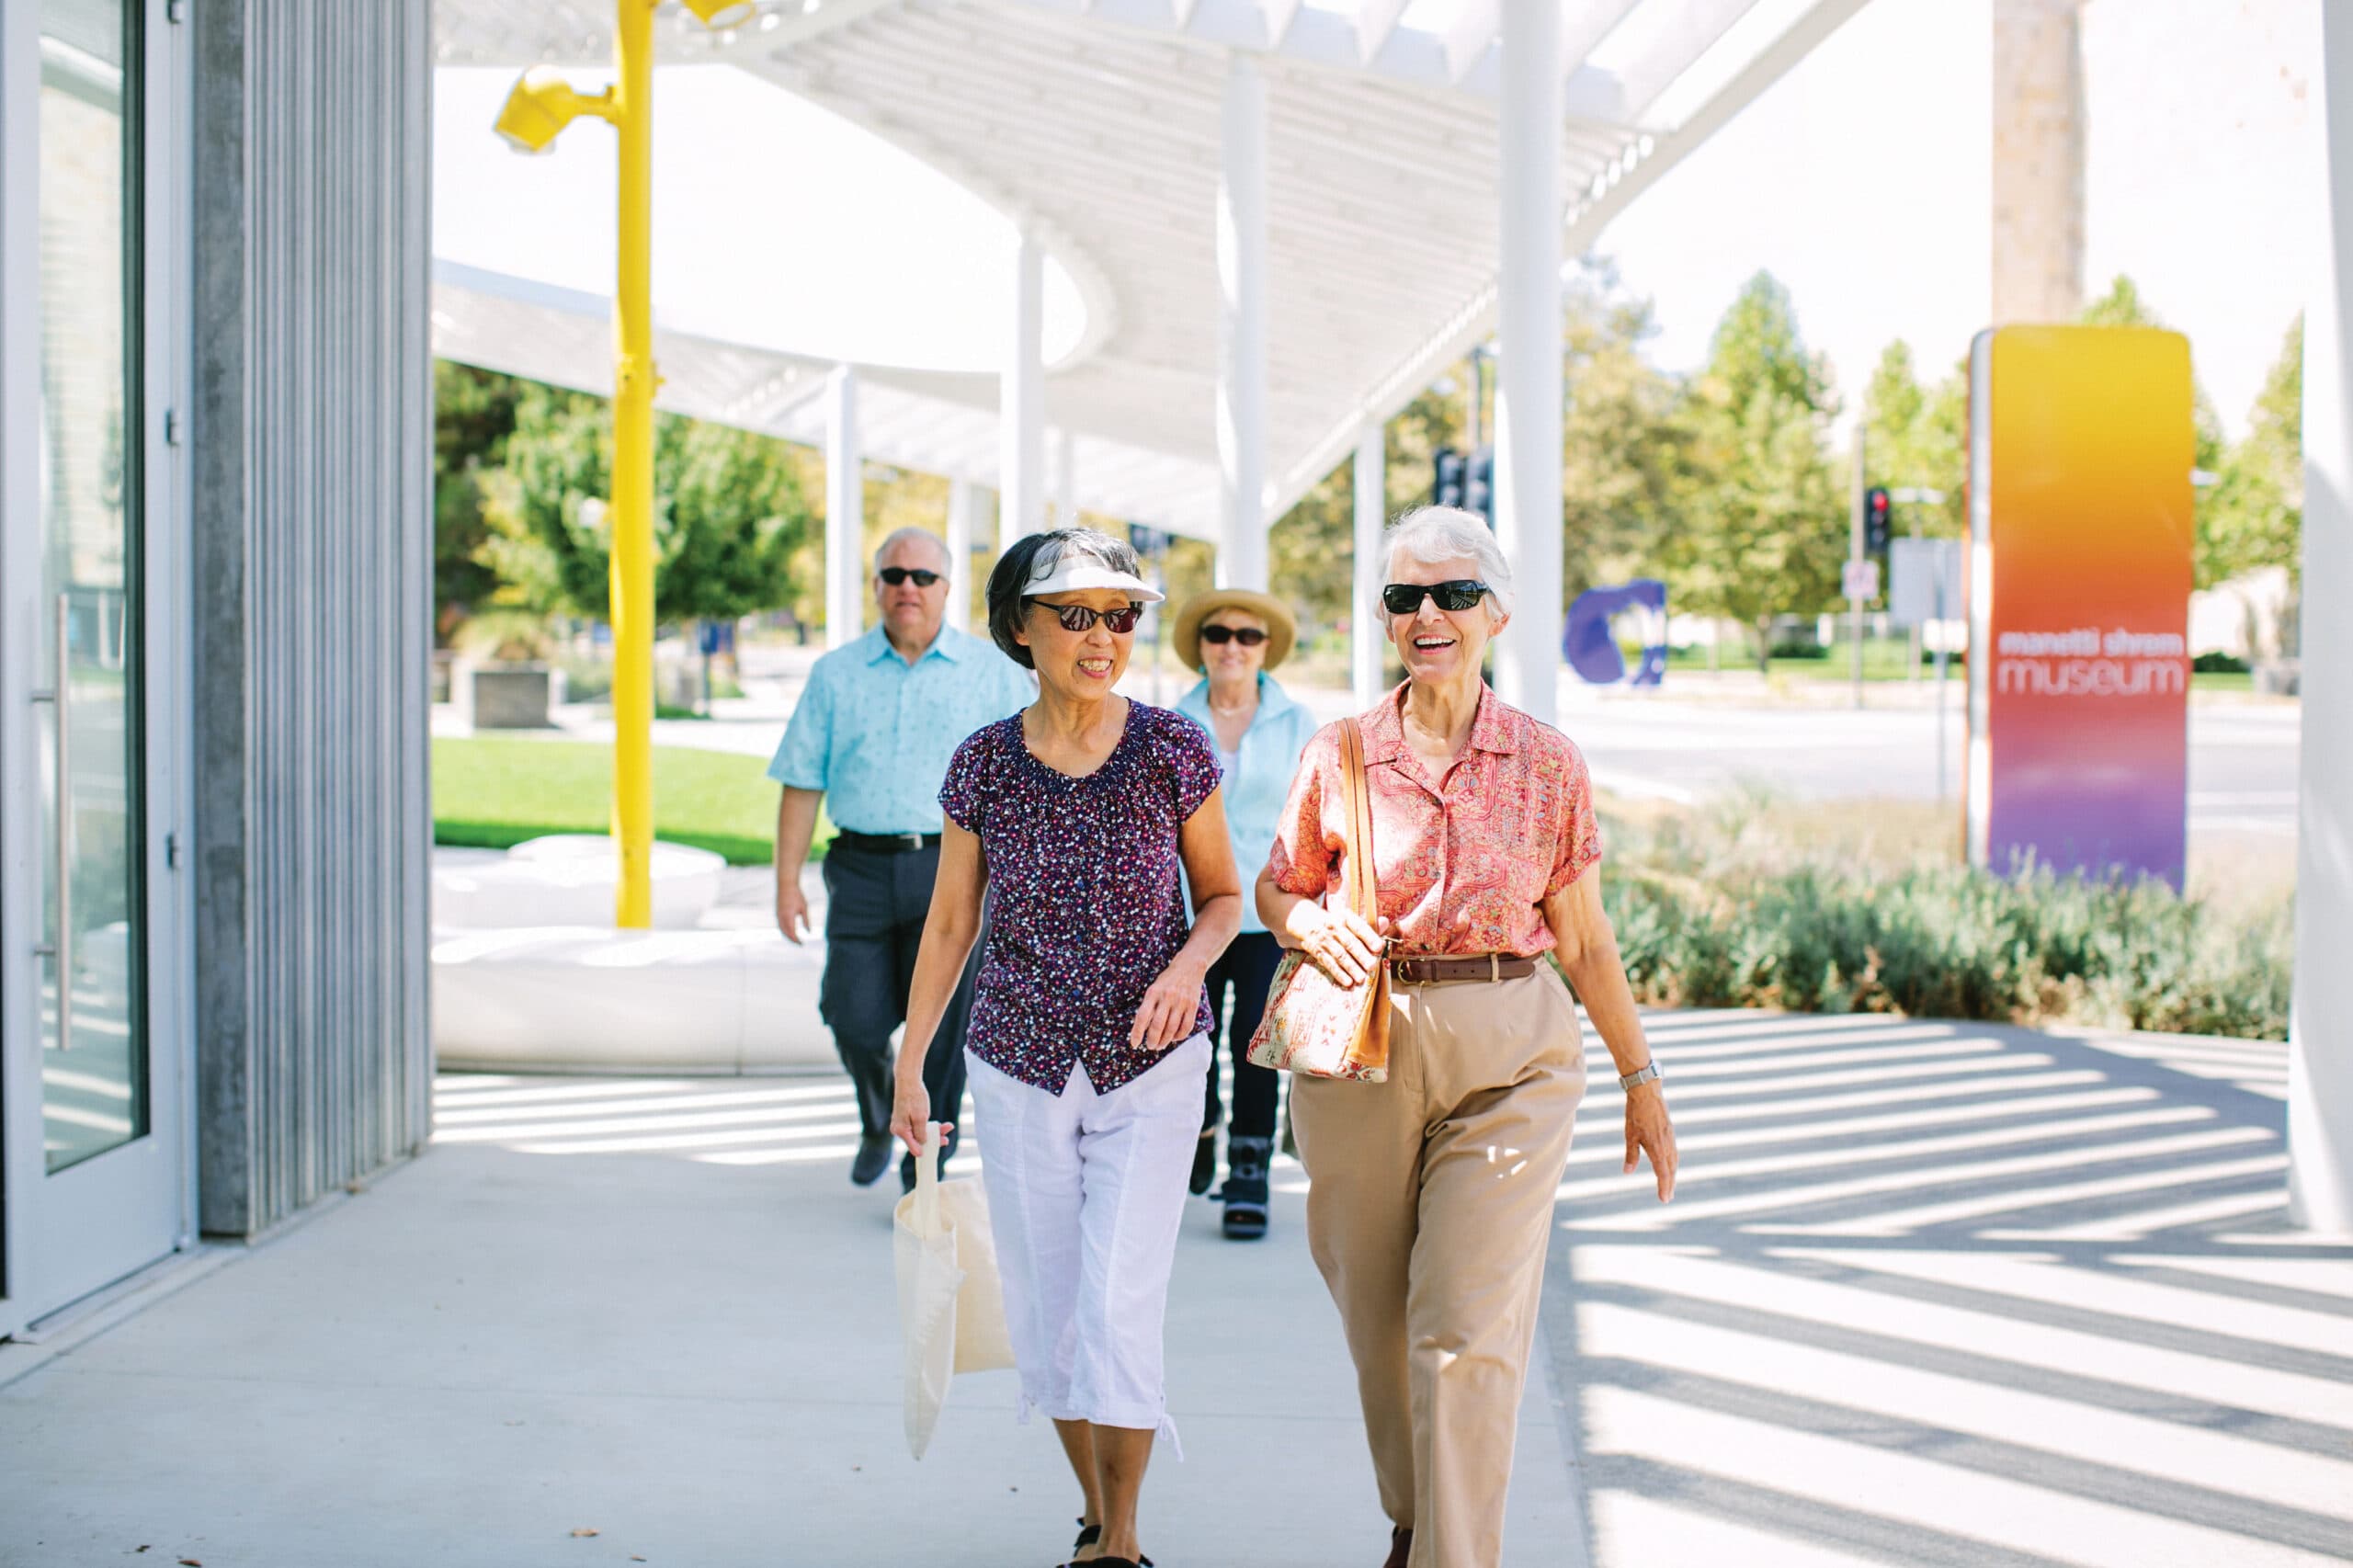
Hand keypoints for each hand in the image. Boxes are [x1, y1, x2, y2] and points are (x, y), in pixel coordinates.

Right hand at [775, 876, 811, 944]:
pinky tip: (790, 931)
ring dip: (787, 935)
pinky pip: (780, 925)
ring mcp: (778, 915)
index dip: (796, 940)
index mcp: (788, 916)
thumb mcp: (804, 908)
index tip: (802, 944)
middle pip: (785, 933)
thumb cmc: (797, 895)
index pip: (792, 933)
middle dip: (792, 939)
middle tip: (799, 943)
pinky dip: (784, 930)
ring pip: (781, 929)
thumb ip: (806, 920)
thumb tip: (809, 932)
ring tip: (795, 939)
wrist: (786, 885)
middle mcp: (781, 917)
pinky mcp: (777, 913)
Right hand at [890, 1077, 947, 1157]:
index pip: (914, 1147)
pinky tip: (940, 1125)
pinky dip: (929, 1125)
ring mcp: (903, 1124)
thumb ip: (921, 1134)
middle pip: (918, 1140)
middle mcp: (899, 1129)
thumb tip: (921, 1147)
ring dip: (934, 1131)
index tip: (935, 1154)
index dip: (925, 1151)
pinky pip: (918, 1126)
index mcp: (900, 1131)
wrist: (908, 1080)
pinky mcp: (907, 1119)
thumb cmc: (914, 1097)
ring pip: (920, 1132)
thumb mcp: (920, 1117)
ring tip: (948, 1127)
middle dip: (934, 1139)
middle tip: (946, 1140)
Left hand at [1130, 958, 1205, 1049]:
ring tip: (1160, 1046)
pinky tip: (1174, 1038)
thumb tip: (1142, 1029)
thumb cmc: (1167, 980)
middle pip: (1158, 1025)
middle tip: (1150, 1046)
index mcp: (1153, 992)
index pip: (1142, 1016)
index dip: (1137, 1032)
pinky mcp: (1193, 1005)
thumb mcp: (1154, 988)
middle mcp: (1167, 997)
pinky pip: (1186, 1027)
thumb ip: (1149, 1006)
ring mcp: (1181, 1001)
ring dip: (1165, 1041)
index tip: (1134, 1044)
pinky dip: (1179, 1036)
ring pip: (1171, 1029)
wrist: (1189, 966)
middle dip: (1152, 1040)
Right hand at [1301, 907, 1386, 988]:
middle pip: (1349, 943)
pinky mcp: (1317, 951)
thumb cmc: (1335, 922)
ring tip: (1362, 978)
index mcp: (1345, 917)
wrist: (1305, 921)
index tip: (1379, 947)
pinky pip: (1329, 964)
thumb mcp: (1349, 918)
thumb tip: (1385, 923)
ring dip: (1351, 968)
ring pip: (1339, 955)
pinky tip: (1348, 982)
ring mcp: (1325, 940)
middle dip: (1361, 955)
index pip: (1359, 927)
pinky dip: (1338, 974)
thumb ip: (1368, 924)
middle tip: (1372, 966)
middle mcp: (1334, 927)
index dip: (1369, 937)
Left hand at [1623, 1083, 1676, 1201]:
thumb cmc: (1636, 1114)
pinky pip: (1674, 1152)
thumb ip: (1631, 1155)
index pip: (1663, 1173)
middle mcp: (1667, 1145)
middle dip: (1670, 1184)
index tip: (1664, 1199)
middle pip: (1671, 1170)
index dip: (1664, 1187)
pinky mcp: (1671, 1132)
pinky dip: (1673, 1162)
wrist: (1647, 1093)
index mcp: (1657, 1148)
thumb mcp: (1630, 1135)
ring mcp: (1671, 1138)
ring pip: (1674, 1161)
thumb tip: (1627, 1172)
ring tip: (1669, 1184)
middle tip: (1668, 1197)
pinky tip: (1669, 1164)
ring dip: (1672, 1174)